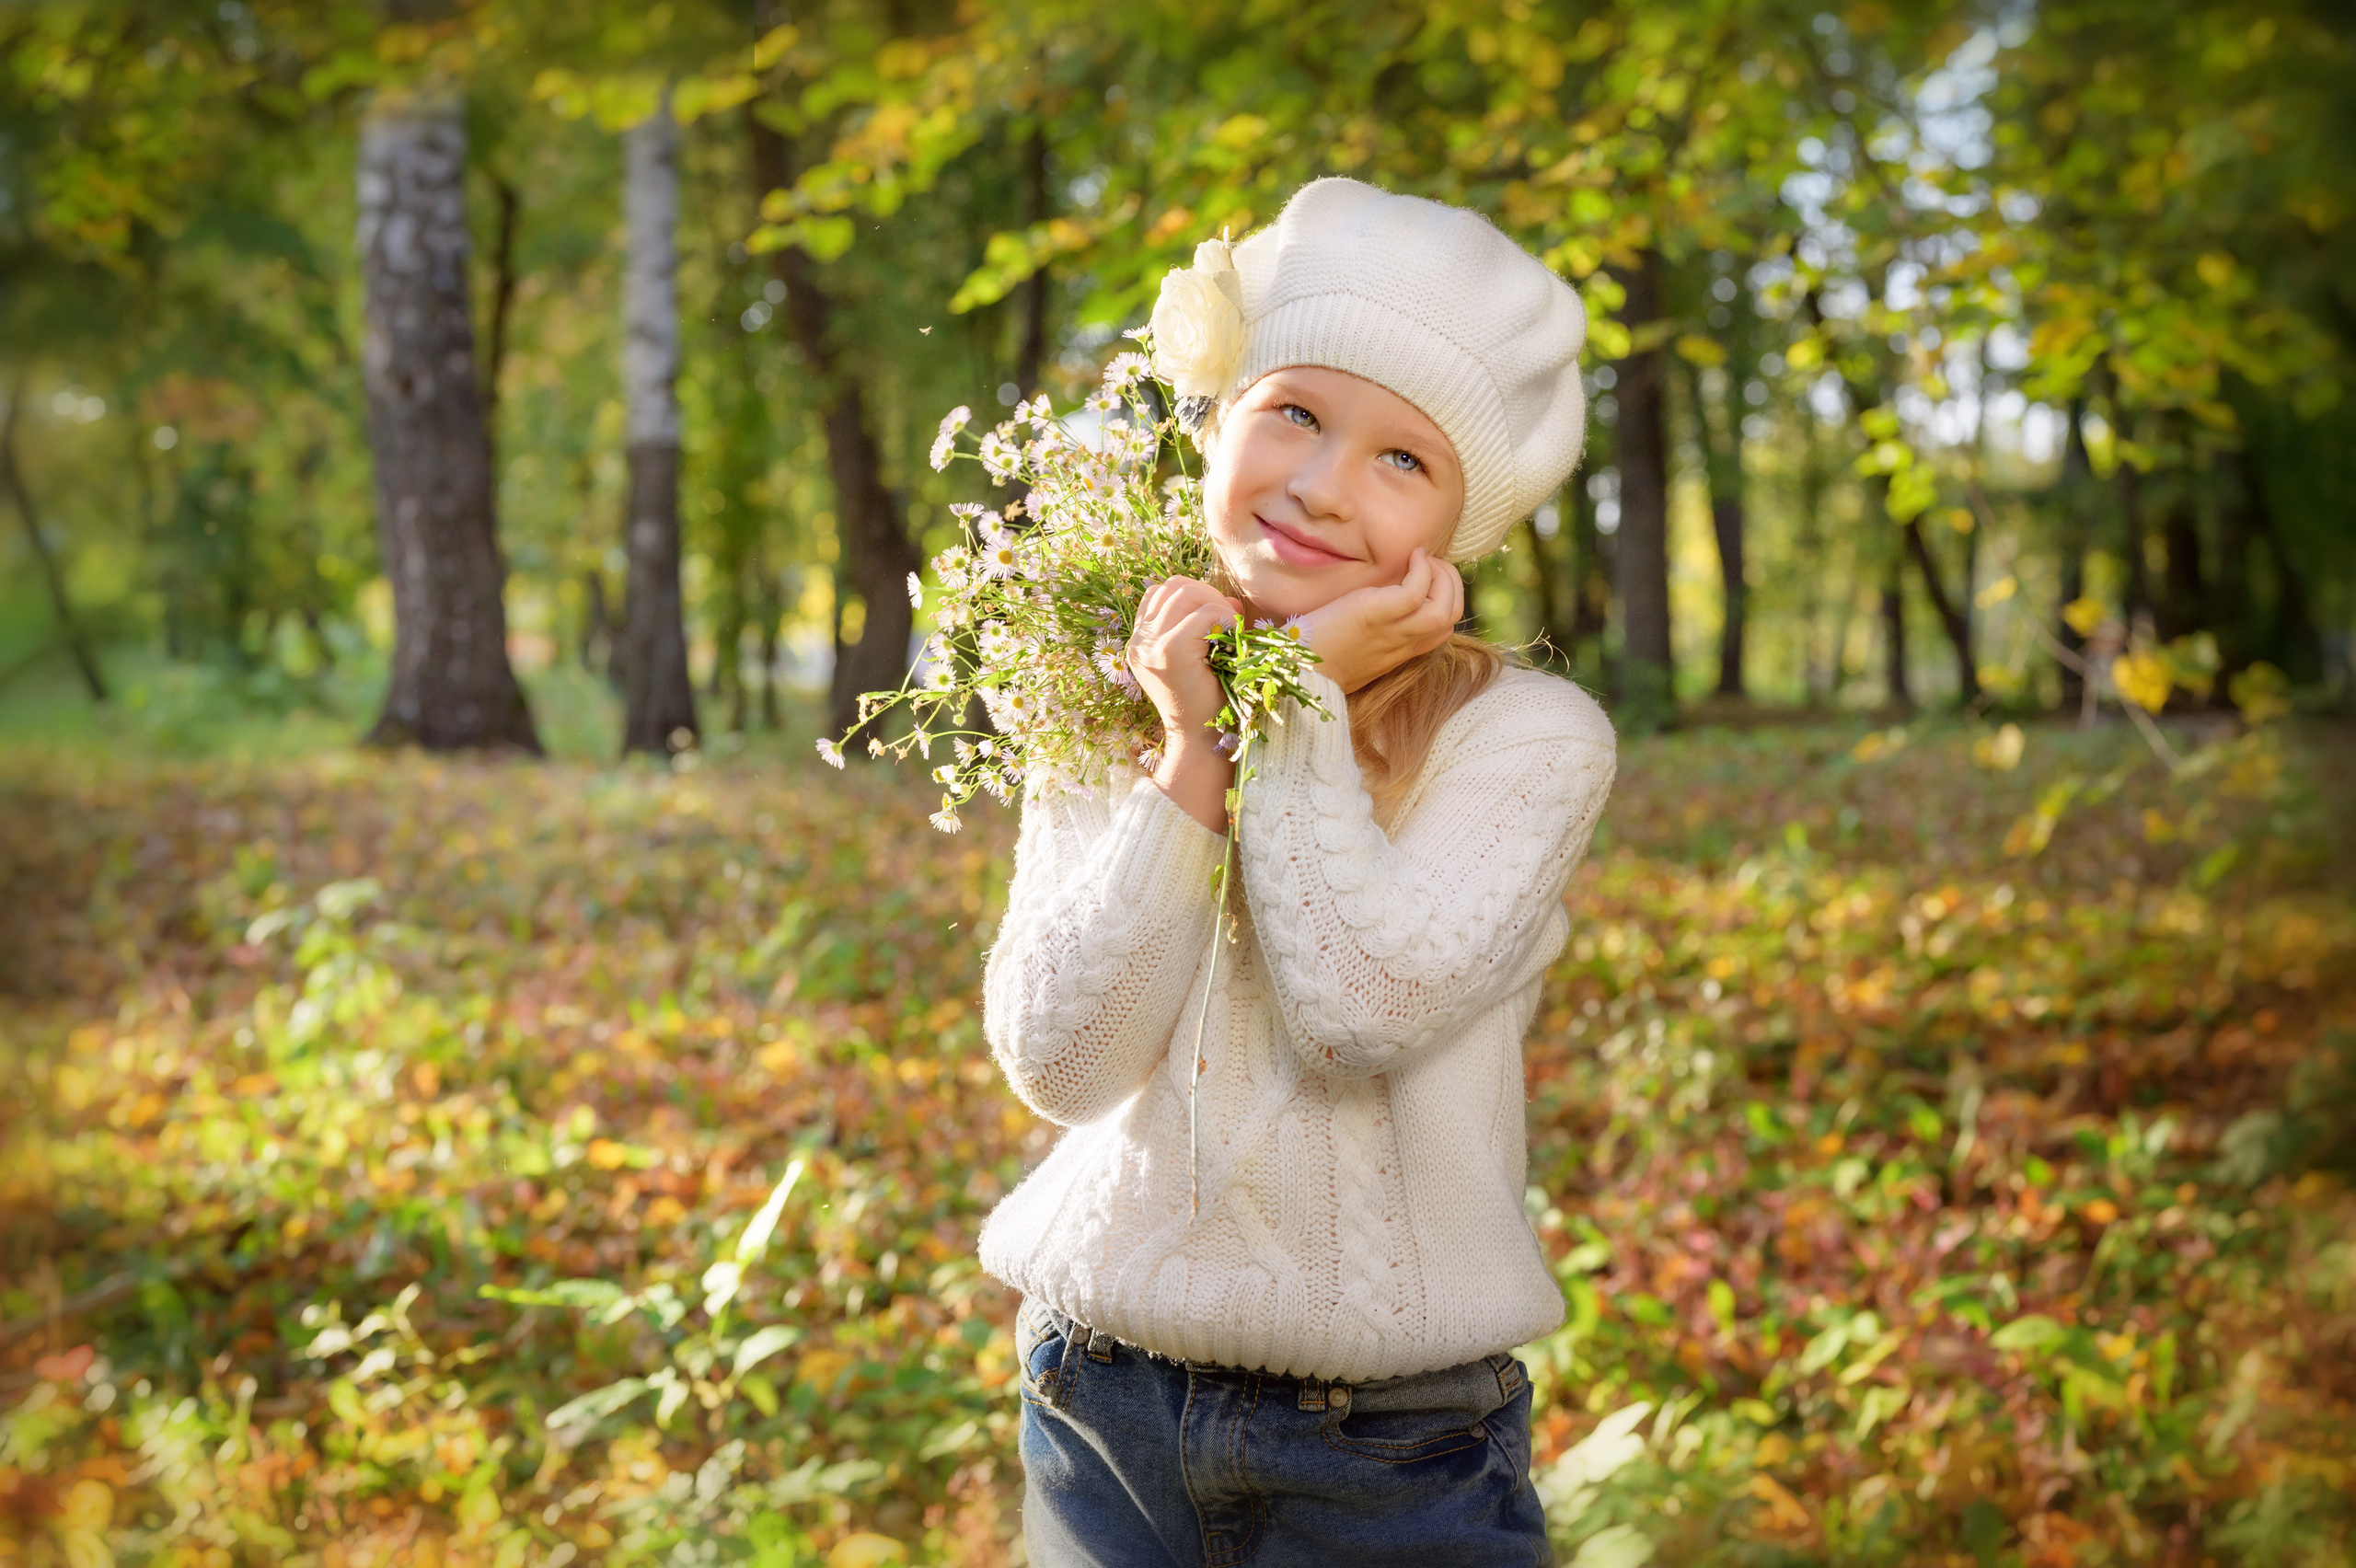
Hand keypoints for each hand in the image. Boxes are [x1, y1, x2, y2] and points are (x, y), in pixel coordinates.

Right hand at [1127, 576, 1242, 831]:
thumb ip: (1204, 626)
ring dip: (1215, 605)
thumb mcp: (1198, 658)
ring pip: (1186, 594)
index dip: (1192, 595)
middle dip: (1206, 595)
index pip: (1160, 592)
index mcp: (1140, 643)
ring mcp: (1149, 647)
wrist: (1200, 740)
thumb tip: (1230, 600)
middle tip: (1228, 621)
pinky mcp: (1168, 653)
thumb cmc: (1206, 702)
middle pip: (1173, 586)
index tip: (1215, 618)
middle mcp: (1138, 642)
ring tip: (1229, 631)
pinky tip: (1231, 640)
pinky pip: (1203, 615)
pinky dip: (1223, 620)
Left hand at [1295, 548, 1461, 692]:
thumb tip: (1376, 602)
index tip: (1427, 579)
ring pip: (1445, 608)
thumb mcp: (1355, 645)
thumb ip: (1374, 631)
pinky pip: (1415, 591)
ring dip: (1444, 576)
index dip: (1447, 599)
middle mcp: (1402, 643)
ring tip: (1423, 560)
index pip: (1444, 630)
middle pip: (1452, 617)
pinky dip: (1422, 570)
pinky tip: (1412, 557)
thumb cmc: (1316, 654)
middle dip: (1452, 584)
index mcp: (1400, 651)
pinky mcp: (1374, 615)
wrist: (1296, 670)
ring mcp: (1391, 630)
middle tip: (1430, 565)